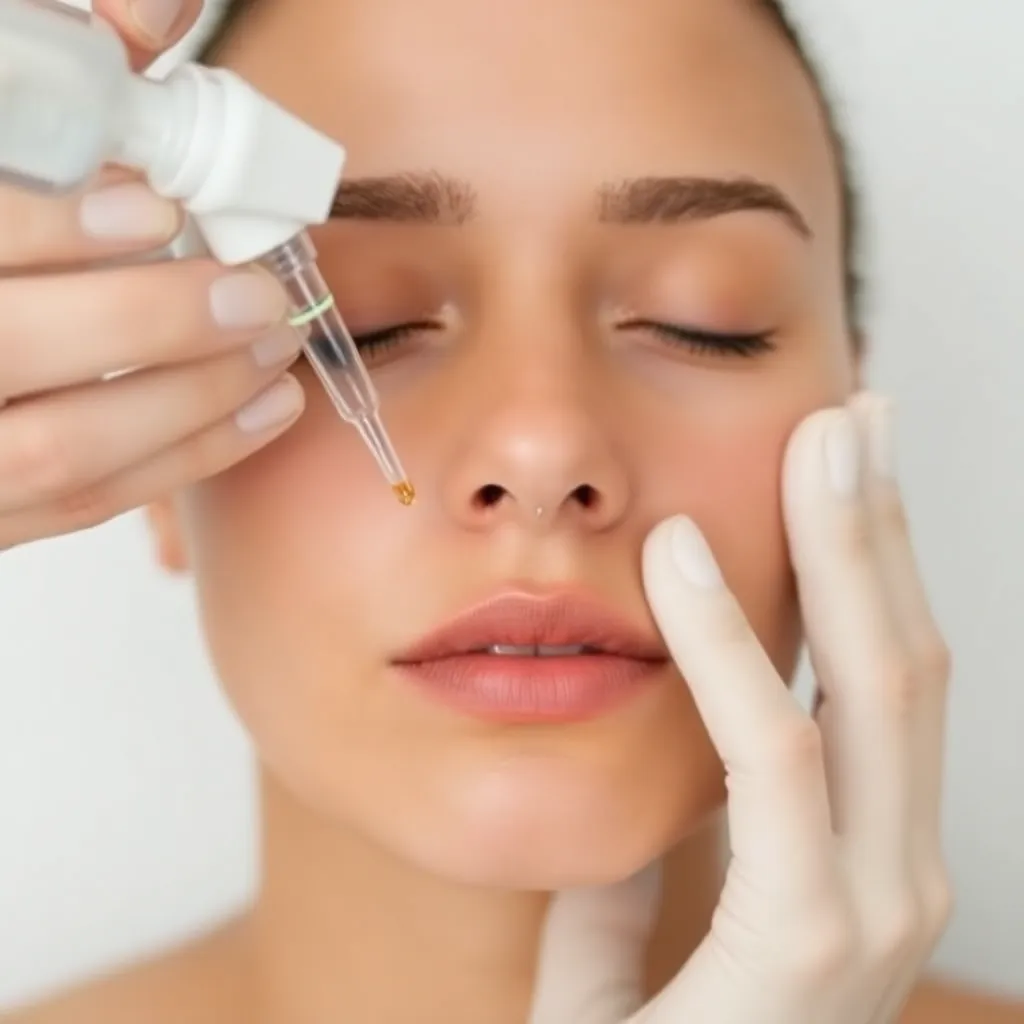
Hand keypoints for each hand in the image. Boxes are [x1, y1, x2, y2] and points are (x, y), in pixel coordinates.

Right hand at [0, 0, 305, 550]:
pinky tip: (257, 413)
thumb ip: (53, 59)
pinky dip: (181, 460)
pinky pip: (80, 504)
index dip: (45, 227)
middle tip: (255, 296)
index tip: (152, 209)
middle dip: (147, 325)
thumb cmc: (4, 202)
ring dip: (187, 404)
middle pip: (6, 353)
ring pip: (55, 450)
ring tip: (275, 353)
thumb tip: (155, 6)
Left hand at [531, 393, 952, 1023]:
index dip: (869, 569)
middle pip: (904, 661)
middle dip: (884, 528)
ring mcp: (869, 910)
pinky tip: (683, 557)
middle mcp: (890, 874)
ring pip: (876, 688)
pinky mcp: (806, 942)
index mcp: (856, 861)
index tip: (843, 469)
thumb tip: (640, 783)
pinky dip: (733, 645)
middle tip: (857, 413)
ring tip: (822, 437)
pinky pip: (770, 756)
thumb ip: (648, 861)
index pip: (877, 685)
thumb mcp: (633, 939)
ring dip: (852, 549)